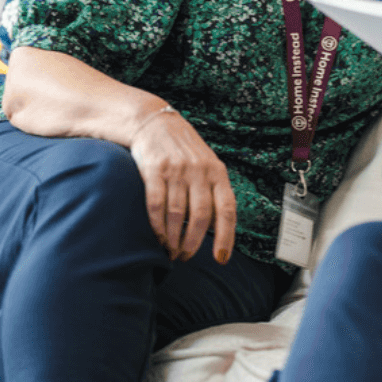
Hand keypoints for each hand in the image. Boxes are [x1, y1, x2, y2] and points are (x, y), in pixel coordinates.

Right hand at [130, 110, 237, 263]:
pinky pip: (156, 204)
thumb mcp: (207, 165)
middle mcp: (200, 171)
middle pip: (200, 216)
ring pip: (177, 214)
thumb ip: (213, 192)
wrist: (155, 123)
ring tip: (171, 250)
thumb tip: (218, 229)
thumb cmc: (185, 151)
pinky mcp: (154, 169)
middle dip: (193, 243)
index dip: (226, 236)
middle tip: (185, 256)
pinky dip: (157, 226)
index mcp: (217, 172)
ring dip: (173, 238)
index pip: (227, 209)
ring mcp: (177, 170)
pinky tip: (157, 236)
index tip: (221, 259)